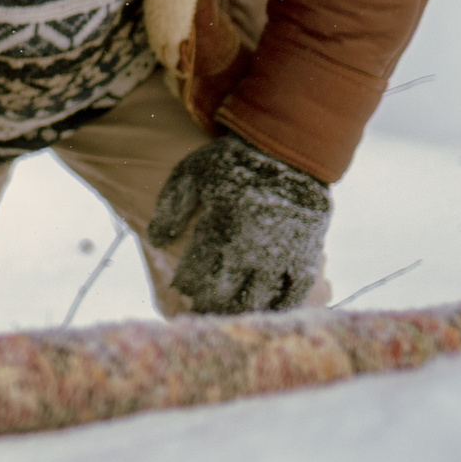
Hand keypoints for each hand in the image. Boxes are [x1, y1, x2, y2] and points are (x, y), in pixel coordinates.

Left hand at [149, 134, 332, 313]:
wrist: (289, 151)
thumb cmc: (233, 161)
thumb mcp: (192, 173)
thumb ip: (171, 207)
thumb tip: (155, 241)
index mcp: (218, 230)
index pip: (195, 274)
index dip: (185, 285)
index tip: (180, 287)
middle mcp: (248, 249)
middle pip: (223, 294)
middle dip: (207, 304)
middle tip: (200, 307)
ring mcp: (279, 255)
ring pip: (256, 299)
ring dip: (238, 309)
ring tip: (227, 311)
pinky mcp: (305, 256)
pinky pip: (293, 293)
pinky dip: (278, 306)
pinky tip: (266, 308)